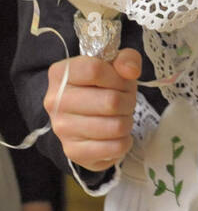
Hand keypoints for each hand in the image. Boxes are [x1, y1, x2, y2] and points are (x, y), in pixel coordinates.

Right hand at [44, 47, 141, 171]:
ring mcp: (61, 128)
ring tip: (119, 117)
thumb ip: (126, 59)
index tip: (122, 82)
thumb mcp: (115, 65)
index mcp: (60, 74)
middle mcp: (55, 101)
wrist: (83, 118)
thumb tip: (130, 71)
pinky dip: (124, 141)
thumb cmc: (101, 87)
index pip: (95, 70)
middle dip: (128, 102)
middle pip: (111, 101)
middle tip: (125, 102)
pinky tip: (116, 135)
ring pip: (116, 126)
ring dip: (127, 122)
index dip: (118, 77)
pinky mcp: (73, 151)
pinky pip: (115, 147)